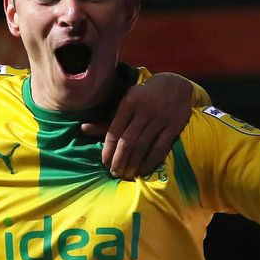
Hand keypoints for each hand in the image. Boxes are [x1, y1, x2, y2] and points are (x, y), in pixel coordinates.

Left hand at [82, 72, 207, 179]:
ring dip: (133, 164)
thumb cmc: (145, 96)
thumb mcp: (126, 102)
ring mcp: (159, 119)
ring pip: (142, 146)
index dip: (108, 150)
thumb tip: (83, 129)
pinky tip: (143, 170)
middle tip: (114, 172)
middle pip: (127, 141)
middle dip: (119, 160)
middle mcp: (143, 111)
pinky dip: (150, 162)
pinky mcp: (173, 127)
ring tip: (127, 175)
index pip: (114, 131)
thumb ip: (107, 119)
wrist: (175, 85)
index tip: (104, 163)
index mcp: (128, 104)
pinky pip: (160, 148)